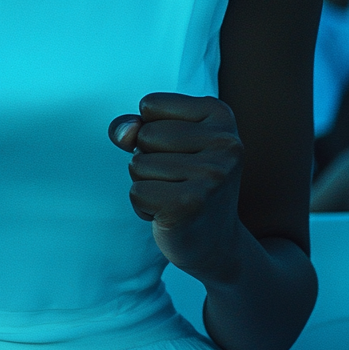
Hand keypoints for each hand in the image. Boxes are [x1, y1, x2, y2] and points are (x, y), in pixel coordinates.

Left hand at [109, 93, 244, 279]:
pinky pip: (137, 192)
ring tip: (176, 196)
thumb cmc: (184, 182)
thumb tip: (123, 133)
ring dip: (146, 184)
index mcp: (220, 114)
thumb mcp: (162, 140)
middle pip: (144, 134)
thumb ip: (132, 125)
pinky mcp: (192, 203)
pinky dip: (144, 207)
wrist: (216, 244)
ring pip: (138, 163)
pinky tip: (171, 215)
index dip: (151, 130)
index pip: (150, 105)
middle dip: (148, 159)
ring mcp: (212, 174)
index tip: (180, 152)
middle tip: (178, 180)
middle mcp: (225, 142)